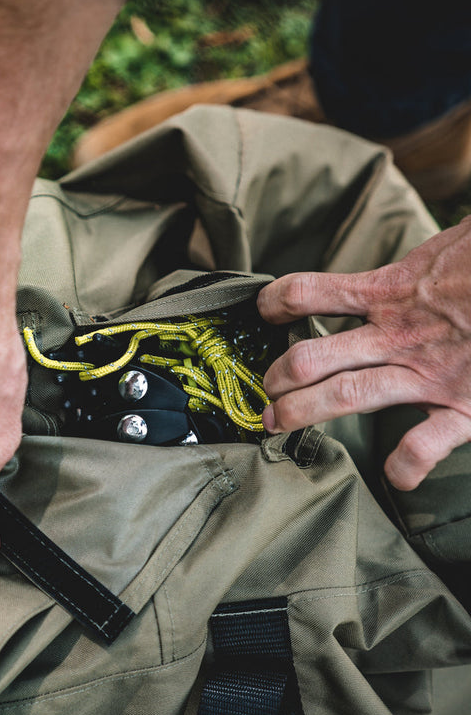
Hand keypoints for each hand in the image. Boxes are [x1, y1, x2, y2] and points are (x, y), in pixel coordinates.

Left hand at [257, 215, 470, 490]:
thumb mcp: (453, 243)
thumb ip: (419, 257)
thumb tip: (421, 238)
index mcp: (391, 289)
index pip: (309, 292)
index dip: (276, 301)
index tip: (263, 309)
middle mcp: (398, 334)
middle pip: (314, 357)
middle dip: (280, 377)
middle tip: (264, 390)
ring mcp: (429, 372)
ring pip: (347, 397)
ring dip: (305, 412)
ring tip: (276, 423)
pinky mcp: (468, 405)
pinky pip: (426, 444)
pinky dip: (406, 464)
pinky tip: (394, 476)